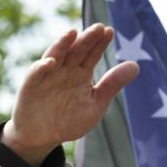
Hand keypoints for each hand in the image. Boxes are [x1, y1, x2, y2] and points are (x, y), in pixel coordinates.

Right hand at [1, 23, 138, 165]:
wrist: (42, 137)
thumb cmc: (68, 120)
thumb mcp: (95, 105)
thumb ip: (112, 85)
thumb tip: (135, 65)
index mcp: (81, 72)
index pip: (93, 53)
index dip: (100, 43)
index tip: (110, 32)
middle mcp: (65, 69)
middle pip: (77, 50)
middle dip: (86, 39)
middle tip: (98, 28)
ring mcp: (48, 75)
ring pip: (55, 55)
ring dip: (62, 44)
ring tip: (72, 33)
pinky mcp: (31, 85)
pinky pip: (36, 73)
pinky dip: (42, 67)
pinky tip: (51, 62)